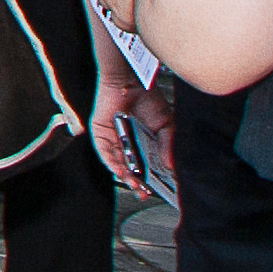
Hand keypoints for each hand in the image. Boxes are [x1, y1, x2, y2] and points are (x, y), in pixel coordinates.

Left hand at [90, 60, 171, 198]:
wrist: (130, 79)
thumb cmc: (147, 99)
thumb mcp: (166, 125)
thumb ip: (168, 145)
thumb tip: (171, 166)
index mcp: (144, 145)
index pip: (147, 168)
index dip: (152, 180)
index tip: (159, 191)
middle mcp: (128, 145)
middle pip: (131, 170)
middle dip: (138, 183)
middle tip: (144, 191)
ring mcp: (114, 142)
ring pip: (118, 165)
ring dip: (126, 176)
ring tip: (134, 184)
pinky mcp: (101, 136)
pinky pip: (105, 154)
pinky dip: (112, 164)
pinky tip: (120, 170)